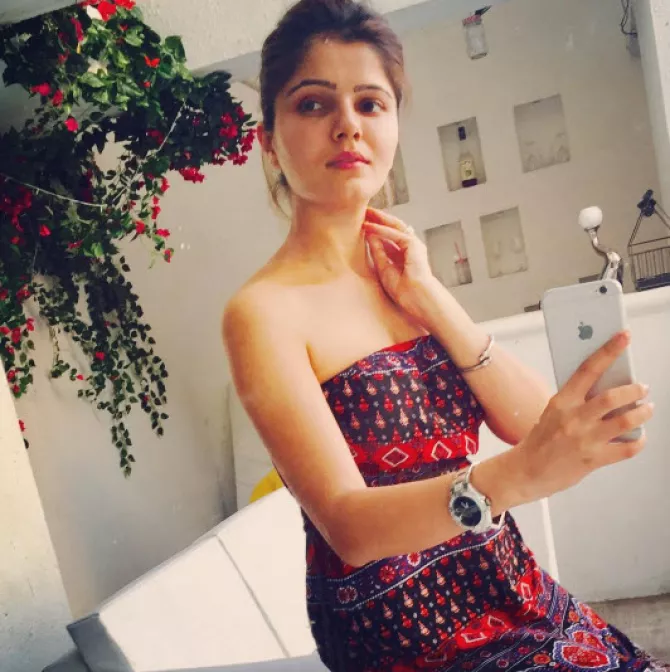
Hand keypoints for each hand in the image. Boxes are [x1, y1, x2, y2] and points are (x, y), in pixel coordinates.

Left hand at [363, 208, 436, 317]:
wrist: (417, 298)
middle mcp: (409, 247)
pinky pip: (395, 234)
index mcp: (403, 253)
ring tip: (365, 213)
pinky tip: (369, 226)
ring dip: (379, 219)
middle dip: (378, 219)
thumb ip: (378, 251)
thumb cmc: (403, 290)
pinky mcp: (414, 245)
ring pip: (395, 226)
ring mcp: (413, 244)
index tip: (362, 222)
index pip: (388, 236)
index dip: (376, 228)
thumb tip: (369, 236)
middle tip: (363, 211)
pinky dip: (382, 230)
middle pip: (392, 228)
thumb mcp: (383, 267)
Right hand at [511, 331, 652, 503]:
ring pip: (625, 421)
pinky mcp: (594, 459)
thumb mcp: (554, 412)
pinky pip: (627, 448)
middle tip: (642, 388)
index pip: (588, 369)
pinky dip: (639, 441)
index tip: (624, 336)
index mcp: (562, 401)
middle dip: (634, 390)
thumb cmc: (541, 440)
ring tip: (646, 409)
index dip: (608, 350)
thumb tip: (609, 390)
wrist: (527, 471)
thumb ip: (577, 401)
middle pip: (612, 397)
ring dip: (642, 413)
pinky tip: (640, 436)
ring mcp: (584, 439)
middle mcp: (573, 418)